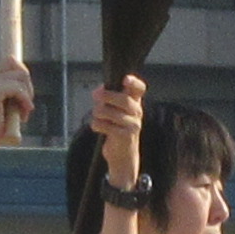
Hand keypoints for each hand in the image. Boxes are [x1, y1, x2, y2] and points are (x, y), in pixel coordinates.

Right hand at [0, 54, 37, 144]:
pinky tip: (23, 116)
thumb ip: (13, 90)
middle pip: (18, 65)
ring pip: (21, 76)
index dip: (23, 75)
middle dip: (28, 85)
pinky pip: (19, 89)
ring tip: (23, 113)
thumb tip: (26, 75)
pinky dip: (25, 101)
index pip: (11, 61)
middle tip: (26, 105)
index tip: (26, 95)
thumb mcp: (7, 105)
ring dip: (28, 95)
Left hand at [85, 71, 143, 185]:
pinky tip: (98, 127)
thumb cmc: (116, 129)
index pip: (139, 89)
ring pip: (109, 112)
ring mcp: (132, 125)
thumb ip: (108, 99)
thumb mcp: (115, 112)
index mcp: (135, 103)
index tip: (125, 79)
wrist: (123, 155)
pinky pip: (104, 125)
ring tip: (96, 116)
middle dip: (106, 96)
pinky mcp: (124, 136)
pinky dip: (96, 125)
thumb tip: (98, 91)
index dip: (134, 82)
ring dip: (97, 113)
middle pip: (123, 99)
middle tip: (95, 96)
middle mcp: (137, 112)